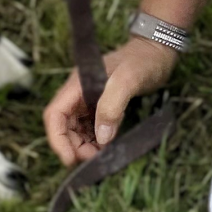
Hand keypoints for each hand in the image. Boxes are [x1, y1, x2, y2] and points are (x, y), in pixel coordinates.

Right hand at [42, 37, 176, 167]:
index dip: (58, 139)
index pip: (55, 114)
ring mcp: (88, 100)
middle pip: (63, 126)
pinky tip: (106, 146)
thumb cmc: (143, 61)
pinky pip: (89, 128)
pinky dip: (94, 141)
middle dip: (74, 146)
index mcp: (78, 84)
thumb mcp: (129, 79)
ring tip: (102, 155)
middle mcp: (78, 92)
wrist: (156, 51)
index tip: (71, 159)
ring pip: (75, 130)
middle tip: (94, 159)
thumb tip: (102, 137)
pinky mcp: (99, 106)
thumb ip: (113, 104)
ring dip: (83, 146)